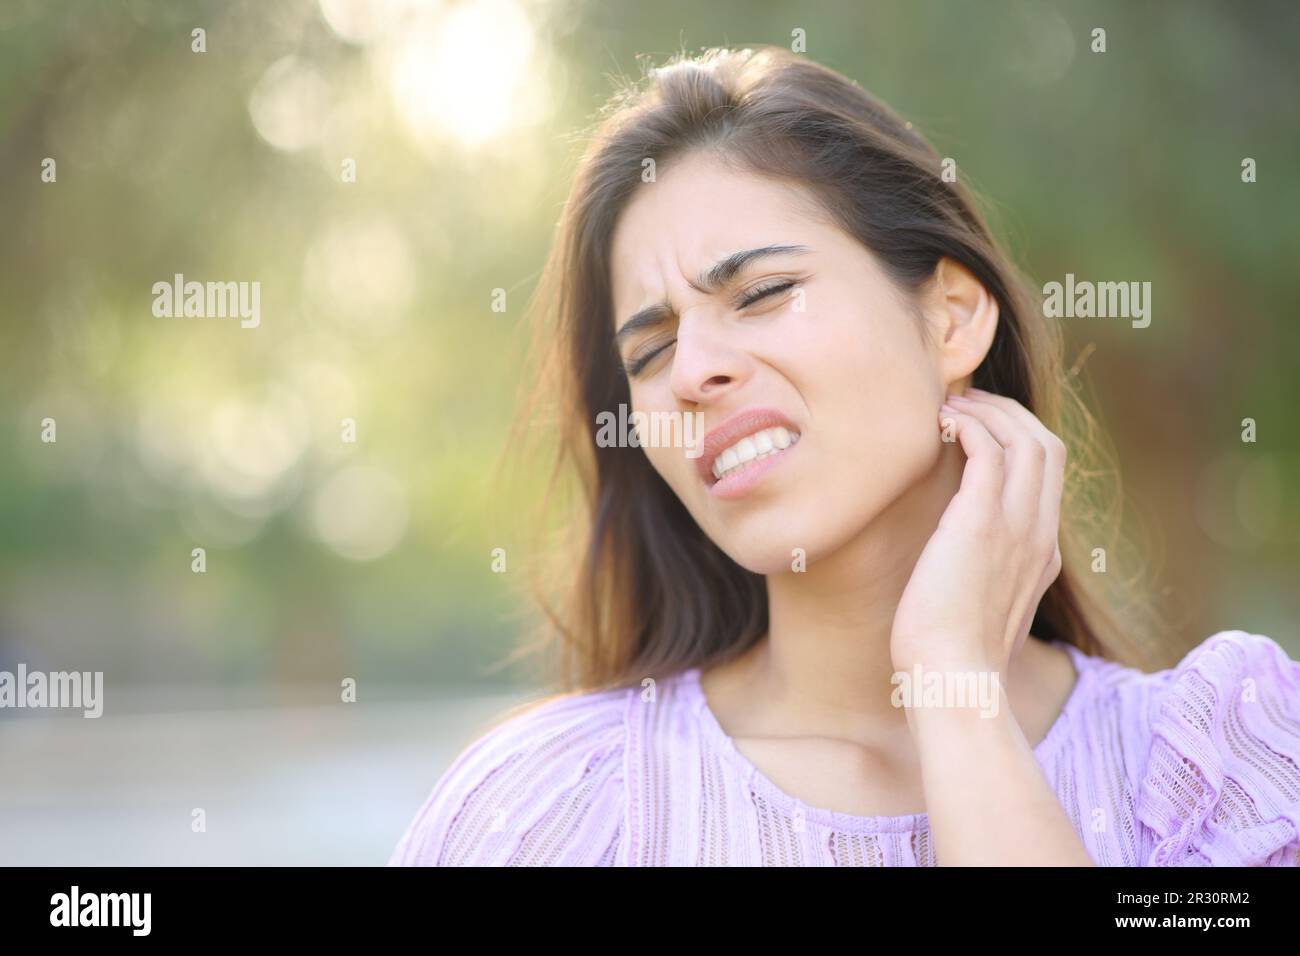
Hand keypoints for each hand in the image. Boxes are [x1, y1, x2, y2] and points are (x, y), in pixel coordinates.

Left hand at [890, 387, 1065, 678]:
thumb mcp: (978, 613)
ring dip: (988, 412)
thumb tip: (952, 572)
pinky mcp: (981, 523)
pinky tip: (941, 425)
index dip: (1018, 439)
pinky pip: (990, 450)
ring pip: (1025, 439)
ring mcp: (1016, 527)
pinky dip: (970, 426)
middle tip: (966, 404)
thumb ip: (979, 583)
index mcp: (1042, 555)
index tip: (980, 428)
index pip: (1049, 477)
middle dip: (1009, 414)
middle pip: (1047, 445)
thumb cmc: (950, 658)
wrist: (953, 682)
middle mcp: (1039, 535)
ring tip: (950, 405)